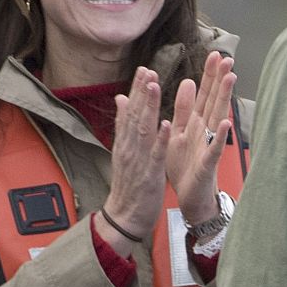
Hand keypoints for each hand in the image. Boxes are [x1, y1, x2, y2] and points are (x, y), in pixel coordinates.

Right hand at [98, 67, 169, 251]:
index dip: (137, 90)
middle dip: (142, 92)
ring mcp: (139, 160)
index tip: (144, 70)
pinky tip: (166, 124)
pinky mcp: (150, 174)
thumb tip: (121, 99)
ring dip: (149, 108)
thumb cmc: (129, 184)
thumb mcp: (124, 151)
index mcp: (126, 142)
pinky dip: (160, 139)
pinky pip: (156, 154)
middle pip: (136, 115)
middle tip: (148, 70)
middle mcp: (130, 147)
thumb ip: (124, 125)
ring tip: (154, 86)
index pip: (131, 111)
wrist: (124, 216)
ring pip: (144, 130)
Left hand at [166, 51, 236, 222]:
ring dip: (224, 98)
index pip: (203, 94)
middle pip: (213, 100)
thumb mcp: (179, 131)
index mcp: (195, 122)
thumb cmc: (185, 166)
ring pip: (217, 117)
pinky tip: (225, 123)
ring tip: (230, 78)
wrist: (189, 197)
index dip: (208, 75)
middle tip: (226, 57)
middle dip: (219, 79)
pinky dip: (219, 136)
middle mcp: (205, 130)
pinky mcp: (207, 162)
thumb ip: (183, 108)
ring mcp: (208, 145)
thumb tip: (188, 81)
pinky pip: (214, 148)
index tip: (213, 55)